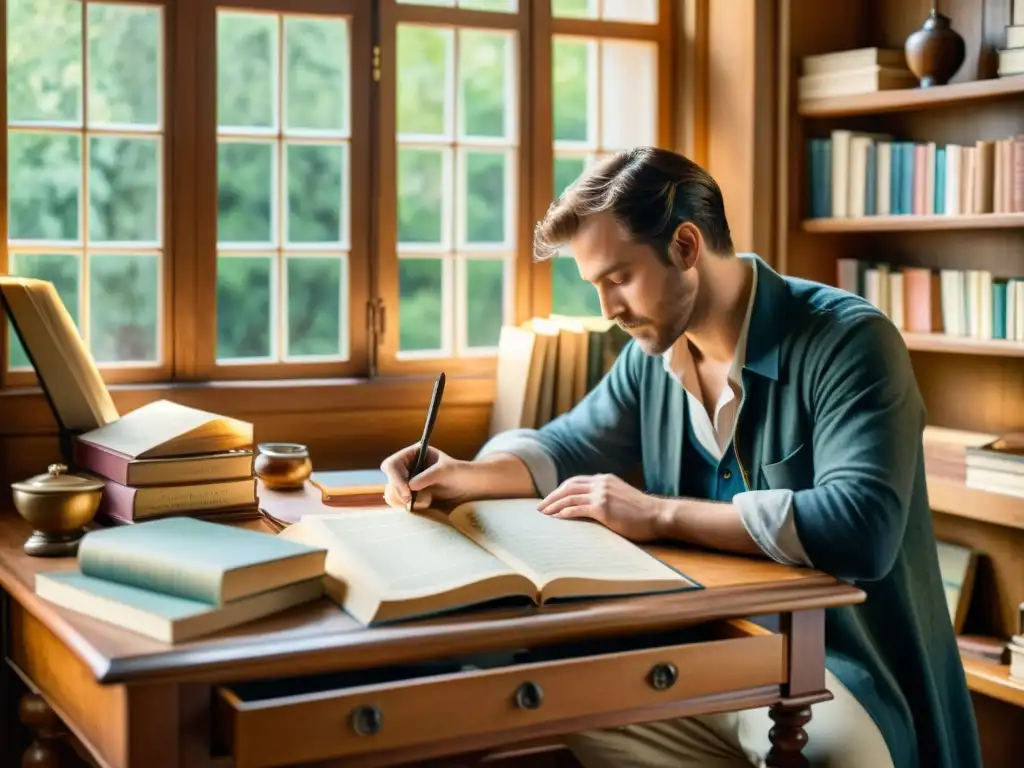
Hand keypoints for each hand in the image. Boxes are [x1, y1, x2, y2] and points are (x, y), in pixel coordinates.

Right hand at [380, 443, 474, 510]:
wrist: (469, 487)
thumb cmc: (460, 473)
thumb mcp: (446, 472)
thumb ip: (428, 476)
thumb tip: (410, 485)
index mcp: (413, 454)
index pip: (392, 465)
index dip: (395, 478)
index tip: (407, 492)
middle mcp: (407, 467)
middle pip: (389, 481)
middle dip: (398, 492)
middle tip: (411, 502)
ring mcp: (407, 482)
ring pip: (392, 494)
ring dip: (402, 501)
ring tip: (423, 502)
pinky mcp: (411, 496)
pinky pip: (400, 503)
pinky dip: (407, 507)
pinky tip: (423, 505)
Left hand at [537, 474, 666, 540]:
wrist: (659, 515)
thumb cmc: (643, 512)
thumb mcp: (621, 497)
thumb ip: (606, 496)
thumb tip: (589, 507)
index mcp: (604, 479)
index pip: (575, 481)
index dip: (560, 490)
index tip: (550, 499)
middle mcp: (601, 483)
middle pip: (568, 486)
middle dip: (551, 496)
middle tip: (539, 507)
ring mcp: (602, 494)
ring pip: (569, 496)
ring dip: (553, 505)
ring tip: (543, 514)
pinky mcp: (603, 508)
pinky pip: (577, 508)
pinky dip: (564, 512)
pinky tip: (556, 518)